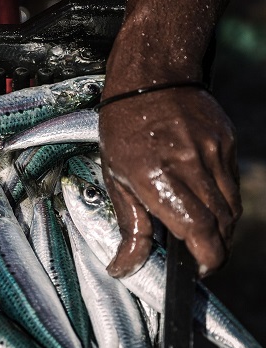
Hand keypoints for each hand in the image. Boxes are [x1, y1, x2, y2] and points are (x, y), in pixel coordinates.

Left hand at [99, 87, 240, 277]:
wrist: (151, 77)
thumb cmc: (123, 130)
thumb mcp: (115, 179)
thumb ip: (129, 226)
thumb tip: (125, 267)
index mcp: (156, 177)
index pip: (197, 228)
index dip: (205, 256)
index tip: (198, 269)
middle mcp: (190, 165)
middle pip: (221, 223)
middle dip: (214, 248)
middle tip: (199, 259)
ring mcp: (213, 152)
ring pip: (232, 206)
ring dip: (221, 229)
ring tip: (201, 235)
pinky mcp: (227, 143)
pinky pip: (232, 184)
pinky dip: (223, 202)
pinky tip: (205, 203)